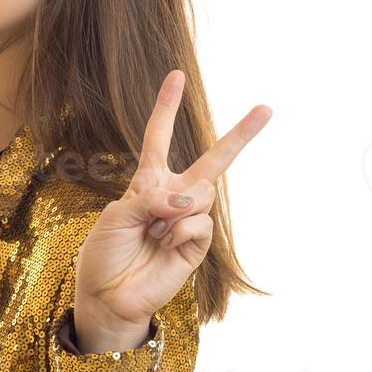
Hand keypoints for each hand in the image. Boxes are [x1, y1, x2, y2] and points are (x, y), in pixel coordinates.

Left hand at [72, 70, 271, 350]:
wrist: (108, 295)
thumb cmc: (104, 254)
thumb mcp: (115, 215)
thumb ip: (148, 198)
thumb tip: (185, 201)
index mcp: (146, 184)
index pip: (159, 140)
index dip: (166, 109)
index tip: (176, 76)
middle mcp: (171, 198)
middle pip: (211, 161)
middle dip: (240, 135)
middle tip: (267, 108)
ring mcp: (187, 221)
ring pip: (203, 193)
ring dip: (179, 205)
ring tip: (156, 227)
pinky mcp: (197, 245)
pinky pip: (200, 222)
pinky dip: (180, 229)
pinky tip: (165, 243)